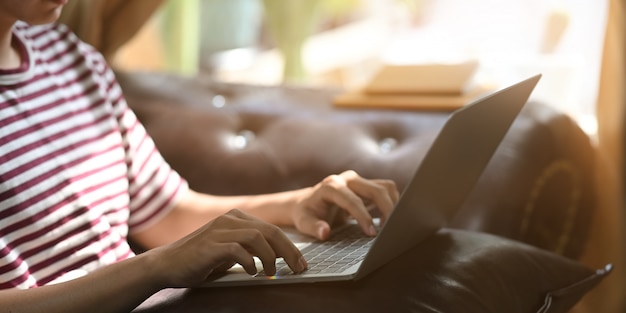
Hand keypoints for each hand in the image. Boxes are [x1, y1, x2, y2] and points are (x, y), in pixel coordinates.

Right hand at [147, 209, 306, 287]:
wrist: (166, 264)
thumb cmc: (200, 260)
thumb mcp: (230, 251)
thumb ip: (250, 249)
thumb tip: (278, 257)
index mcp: (237, 218)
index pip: (272, 229)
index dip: (290, 246)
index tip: (301, 262)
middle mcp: (230, 219)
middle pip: (270, 231)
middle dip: (289, 251)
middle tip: (299, 268)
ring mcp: (219, 230)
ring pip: (257, 237)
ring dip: (270, 257)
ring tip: (272, 272)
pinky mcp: (210, 244)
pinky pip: (238, 250)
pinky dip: (250, 262)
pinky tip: (253, 272)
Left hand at [291, 170, 398, 240]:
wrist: (307, 203)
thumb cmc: (306, 213)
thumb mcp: (303, 222)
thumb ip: (313, 227)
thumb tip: (324, 232)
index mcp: (331, 186)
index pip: (353, 200)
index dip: (364, 217)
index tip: (371, 234)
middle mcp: (347, 179)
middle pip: (376, 190)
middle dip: (386, 210)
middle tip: (388, 232)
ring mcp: (359, 180)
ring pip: (385, 187)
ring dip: (393, 205)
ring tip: (390, 226)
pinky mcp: (366, 185)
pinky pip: (386, 190)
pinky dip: (392, 203)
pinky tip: (388, 220)